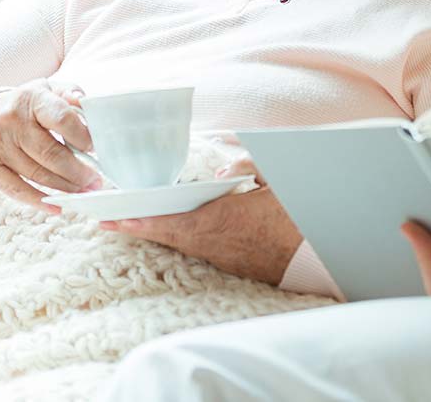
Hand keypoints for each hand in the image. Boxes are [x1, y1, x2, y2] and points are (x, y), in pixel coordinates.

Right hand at [0, 78, 100, 212]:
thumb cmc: (22, 105)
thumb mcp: (45, 89)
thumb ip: (69, 94)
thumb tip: (87, 105)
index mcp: (32, 98)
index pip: (63, 119)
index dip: (83, 137)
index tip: (96, 149)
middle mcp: (12, 120)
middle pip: (52, 154)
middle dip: (78, 172)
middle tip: (94, 180)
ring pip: (37, 174)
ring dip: (64, 188)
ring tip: (82, 191)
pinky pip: (15, 189)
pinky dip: (39, 201)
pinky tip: (57, 206)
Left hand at [100, 159, 303, 285]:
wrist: (324, 252)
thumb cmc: (300, 214)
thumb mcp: (279, 178)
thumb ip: (250, 164)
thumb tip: (226, 170)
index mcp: (224, 218)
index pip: (172, 221)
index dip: (140, 222)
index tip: (114, 219)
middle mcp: (218, 242)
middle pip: (169, 235)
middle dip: (137, 227)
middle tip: (106, 221)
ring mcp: (226, 257)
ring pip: (184, 243)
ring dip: (157, 233)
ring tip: (130, 222)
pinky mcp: (237, 265)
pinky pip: (201, 249)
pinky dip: (181, 238)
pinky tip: (172, 230)